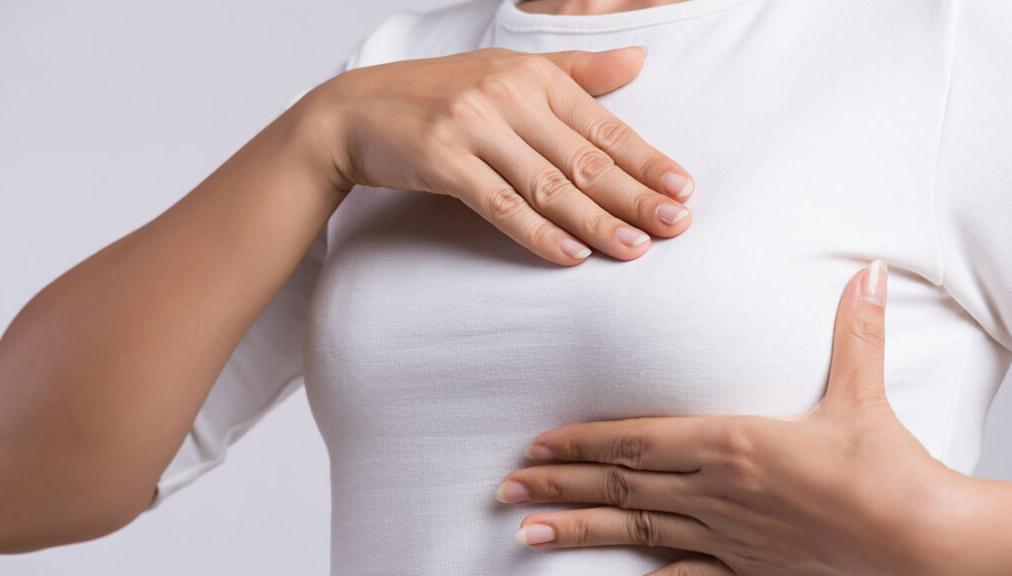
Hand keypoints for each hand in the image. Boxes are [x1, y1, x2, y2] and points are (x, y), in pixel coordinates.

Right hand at [309, 46, 694, 265]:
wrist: (356, 111)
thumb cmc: (440, 93)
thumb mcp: (508, 70)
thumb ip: (575, 72)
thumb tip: (639, 58)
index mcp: (532, 75)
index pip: (602, 126)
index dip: (646, 160)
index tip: (682, 190)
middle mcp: (507, 96)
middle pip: (583, 159)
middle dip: (634, 196)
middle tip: (676, 227)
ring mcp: (473, 127)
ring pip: (547, 185)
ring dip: (595, 221)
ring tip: (634, 249)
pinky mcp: (442, 160)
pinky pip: (499, 204)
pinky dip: (536, 232)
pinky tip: (570, 254)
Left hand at [495, 261, 961, 574]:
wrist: (924, 544)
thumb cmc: (890, 471)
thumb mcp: (862, 395)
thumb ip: (854, 331)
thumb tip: (870, 272)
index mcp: (732, 444)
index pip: (635, 440)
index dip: (581, 442)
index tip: (538, 442)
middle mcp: (717, 492)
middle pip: (620, 485)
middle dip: (558, 484)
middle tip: (506, 486)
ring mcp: (726, 536)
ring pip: (636, 529)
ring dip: (579, 529)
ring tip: (527, 531)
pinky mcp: (747, 570)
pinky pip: (685, 575)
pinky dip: (649, 574)